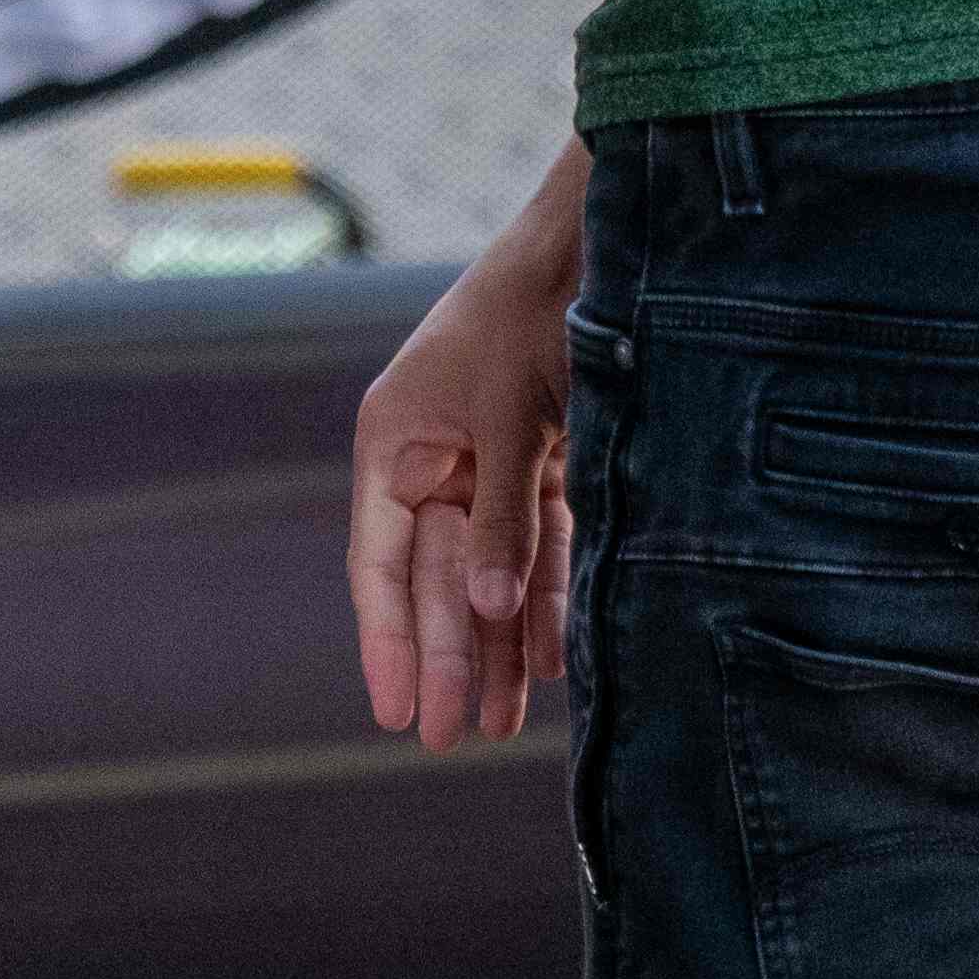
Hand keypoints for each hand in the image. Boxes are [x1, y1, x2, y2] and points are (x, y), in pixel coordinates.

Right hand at [347, 141, 589, 749]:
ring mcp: (490, 460)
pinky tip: (555, 660)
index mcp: (397, 440)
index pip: (381, 562)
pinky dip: (546, 598)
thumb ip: (499, 516)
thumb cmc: (531, 311)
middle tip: (456, 738)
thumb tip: (487, 611)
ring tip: (503, 722)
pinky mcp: (544, 459)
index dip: (388, 640)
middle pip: (436, 578)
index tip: (397, 712)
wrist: (597, 240)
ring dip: (498, 644)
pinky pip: (538, 544)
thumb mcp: (510, 413)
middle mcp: (436, 457)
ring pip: (490, 572)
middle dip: (450, 657)